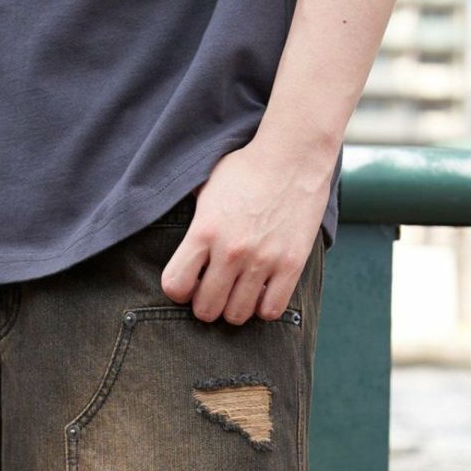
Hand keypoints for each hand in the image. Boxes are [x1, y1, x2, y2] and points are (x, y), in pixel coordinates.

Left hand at [160, 138, 333, 324]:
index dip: (179, 290)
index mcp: (205, 230)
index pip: (175, 285)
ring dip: (234, 308)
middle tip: (215, 290)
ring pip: (237, 315)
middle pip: (206, 310)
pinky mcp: (292, 264)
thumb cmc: (247, 170)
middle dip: (206, 304)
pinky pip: (271, 312)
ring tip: (239, 291)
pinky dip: (264, 308)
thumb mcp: (207, 189)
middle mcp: (231, 250)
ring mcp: (263, 260)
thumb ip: (192, 223)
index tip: (190, 283)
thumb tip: (175, 243)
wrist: (295, 154)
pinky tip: (262, 292)